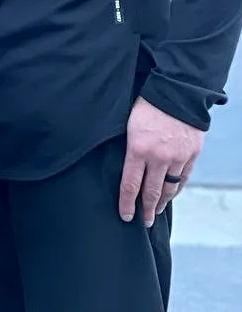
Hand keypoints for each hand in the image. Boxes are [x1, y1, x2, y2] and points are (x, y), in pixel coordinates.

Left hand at [119, 97, 204, 226]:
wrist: (176, 92)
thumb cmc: (146, 103)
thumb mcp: (127, 122)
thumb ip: (127, 144)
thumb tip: (122, 162)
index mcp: (137, 148)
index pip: (130, 184)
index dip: (127, 203)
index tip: (125, 216)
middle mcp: (158, 157)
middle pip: (151, 192)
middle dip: (145, 209)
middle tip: (143, 222)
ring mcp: (176, 158)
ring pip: (168, 188)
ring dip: (161, 201)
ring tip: (155, 210)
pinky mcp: (190, 155)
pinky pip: (182, 178)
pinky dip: (176, 188)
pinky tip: (170, 194)